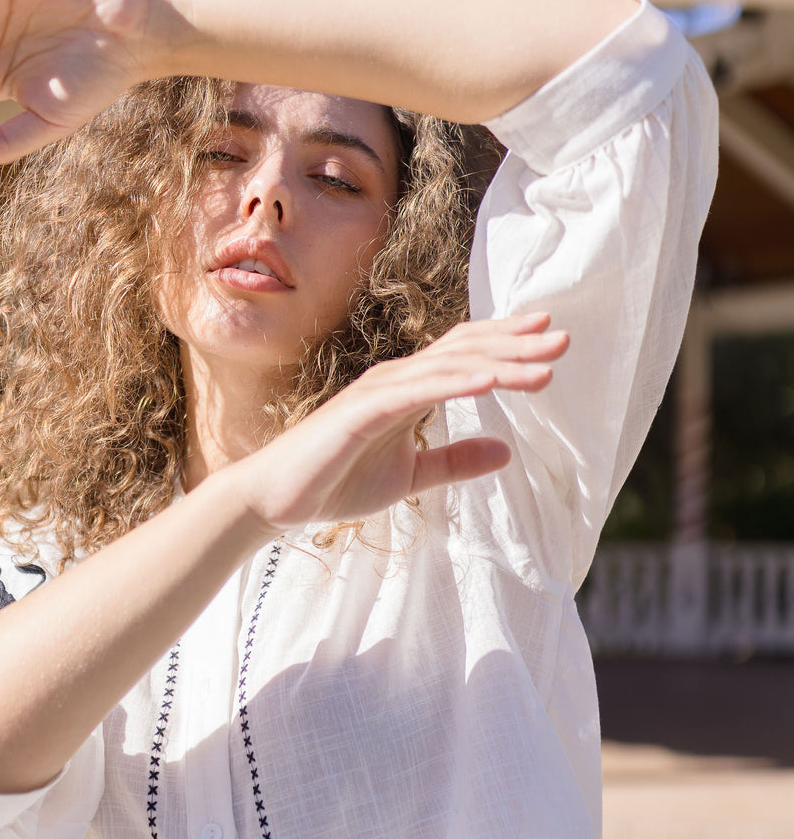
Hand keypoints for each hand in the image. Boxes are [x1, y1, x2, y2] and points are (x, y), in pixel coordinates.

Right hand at [235, 313, 567, 531]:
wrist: (275, 500)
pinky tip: (491, 382)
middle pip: (465, 351)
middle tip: (564, 338)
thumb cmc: (334, 482)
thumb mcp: (409, 477)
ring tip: (543, 365)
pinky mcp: (360, 412)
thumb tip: (507, 453)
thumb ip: (454, 462)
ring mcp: (376, 392)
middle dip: (516, 344)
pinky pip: (416, 392)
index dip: (506, 343)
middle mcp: (395, 380)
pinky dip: (456, 384)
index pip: (464, 355)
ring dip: (499, 363)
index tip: (549, 338)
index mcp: (407, 390)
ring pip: (448, 368)